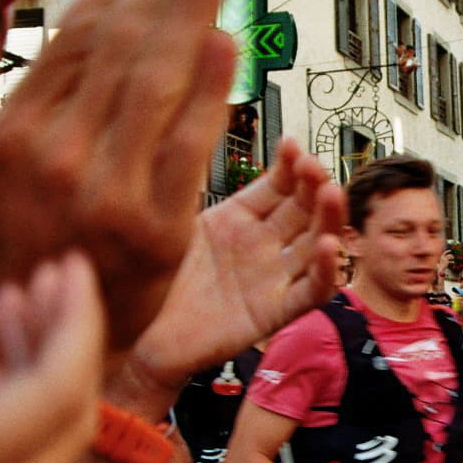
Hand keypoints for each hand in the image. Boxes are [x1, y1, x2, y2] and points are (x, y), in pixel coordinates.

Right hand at [0, 0, 239, 355]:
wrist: (41, 344)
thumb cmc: (5, 252)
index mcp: (17, 135)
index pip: (78, 39)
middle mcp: (59, 158)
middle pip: (123, 47)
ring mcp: (110, 193)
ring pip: (157, 83)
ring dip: (194, 14)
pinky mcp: (158, 229)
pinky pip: (189, 146)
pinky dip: (209, 92)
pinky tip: (228, 42)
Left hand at [120, 139, 346, 404]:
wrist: (131, 336)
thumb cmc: (144, 279)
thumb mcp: (169, 218)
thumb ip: (187, 179)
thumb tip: (192, 126)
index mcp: (238, 220)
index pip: (278, 185)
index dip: (291, 165)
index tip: (292, 145)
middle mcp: (260, 247)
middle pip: (304, 211)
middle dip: (315, 185)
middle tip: (315, 166)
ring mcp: (270, 279)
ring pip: (316, 245)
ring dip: (329, 218)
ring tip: (331, 193)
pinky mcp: (272, 313)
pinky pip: (310, 292)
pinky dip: (326, 272)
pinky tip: (329, 246)